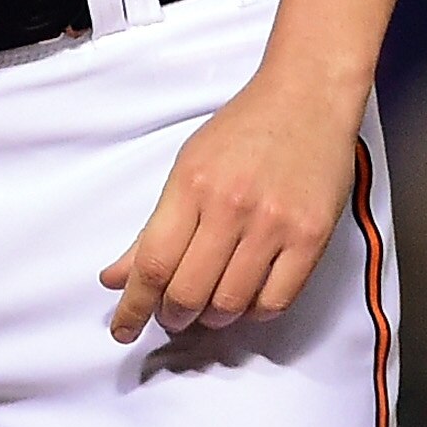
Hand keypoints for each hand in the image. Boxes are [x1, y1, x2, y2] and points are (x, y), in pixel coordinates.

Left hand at [100, 64, 357, 341]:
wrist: (307, 98)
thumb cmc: (243, 131)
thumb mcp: (186, 167)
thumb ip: (152, 228)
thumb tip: (115, 278)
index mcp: (191, 184)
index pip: (153, 262)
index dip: (133, 306)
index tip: (122, 329)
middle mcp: (230, 206)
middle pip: (188, 291)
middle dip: (173, 316)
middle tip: (172, 315)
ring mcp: (274, 223)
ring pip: (230, 303)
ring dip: (212, 318)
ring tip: (208, 307)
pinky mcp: (311, 237)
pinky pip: (276, 301)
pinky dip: (253, 313)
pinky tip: (245, 300)